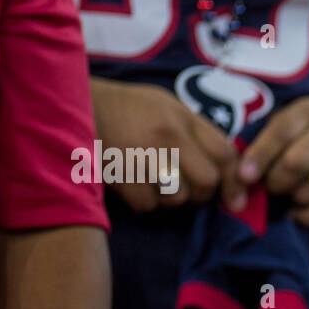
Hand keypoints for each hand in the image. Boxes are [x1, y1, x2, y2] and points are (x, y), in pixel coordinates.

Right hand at [90, 77, 242, 212]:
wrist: (73, 103)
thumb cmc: (128, 108)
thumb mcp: (168, 106)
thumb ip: (199, 134)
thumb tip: (232, 171)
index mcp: (181, 117)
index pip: (225, 154)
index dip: (235, 181)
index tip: (235, 199)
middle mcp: (167, 135)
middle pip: (207, 181)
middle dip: (202, 192)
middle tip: (186, 185)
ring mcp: (143, 156)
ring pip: (178, 198)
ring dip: (171, 197)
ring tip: (154, 178)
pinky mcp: (120, 176)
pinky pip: (149, 205)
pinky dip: (145, 201)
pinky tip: (133, 182)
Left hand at [236, 96, 308, 227]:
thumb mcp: (300, 119)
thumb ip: (273, 136)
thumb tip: (243, 171)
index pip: (280, 133)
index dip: (259, 157)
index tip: (244, 177)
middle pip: (294, 165)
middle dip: (275, 182)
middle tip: (273, 186)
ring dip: (293, 199)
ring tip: (293, 194)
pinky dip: (308, 217)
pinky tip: (299, 213)